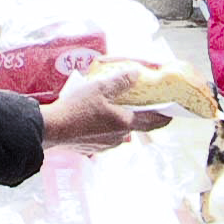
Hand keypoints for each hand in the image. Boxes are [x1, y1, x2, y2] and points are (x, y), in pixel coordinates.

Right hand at [40, 68, 170, 152]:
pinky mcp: (91, 150)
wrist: (51, 130)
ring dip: (117, 123)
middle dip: (136, 117)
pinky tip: (92, 121)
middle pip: (134, 127)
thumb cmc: (76, 108)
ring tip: (110, 110)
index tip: (171, 114)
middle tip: (136, 105)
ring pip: (118, 134)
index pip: (152, 122)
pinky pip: (103, 139)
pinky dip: (103, 130)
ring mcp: (104, 147)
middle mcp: (118, 138)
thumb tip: (137, 73)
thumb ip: (120, 81)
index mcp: (124, 123)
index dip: (164, 117)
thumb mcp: (99, 88)